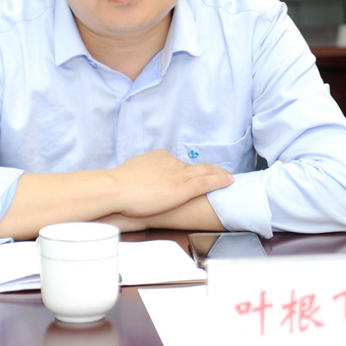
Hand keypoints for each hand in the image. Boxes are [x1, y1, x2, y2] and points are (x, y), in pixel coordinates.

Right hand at [108, 150, 232, 217]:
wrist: (115, 188)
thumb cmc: (117, 186)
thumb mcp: (130, 174)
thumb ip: (140, 175)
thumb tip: (139, 182)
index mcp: (158, 157)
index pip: (177, 164)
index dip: (187, 170)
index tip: (192, 173)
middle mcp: (170, 162)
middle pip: (193, 166)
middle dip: (208, 170)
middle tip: (220, 173)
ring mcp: (178, 174)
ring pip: (204, 172)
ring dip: (217, 174)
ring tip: (228, 177)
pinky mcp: (183, 188)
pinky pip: (206, 182)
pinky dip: (220, 180)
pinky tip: (229, 181)